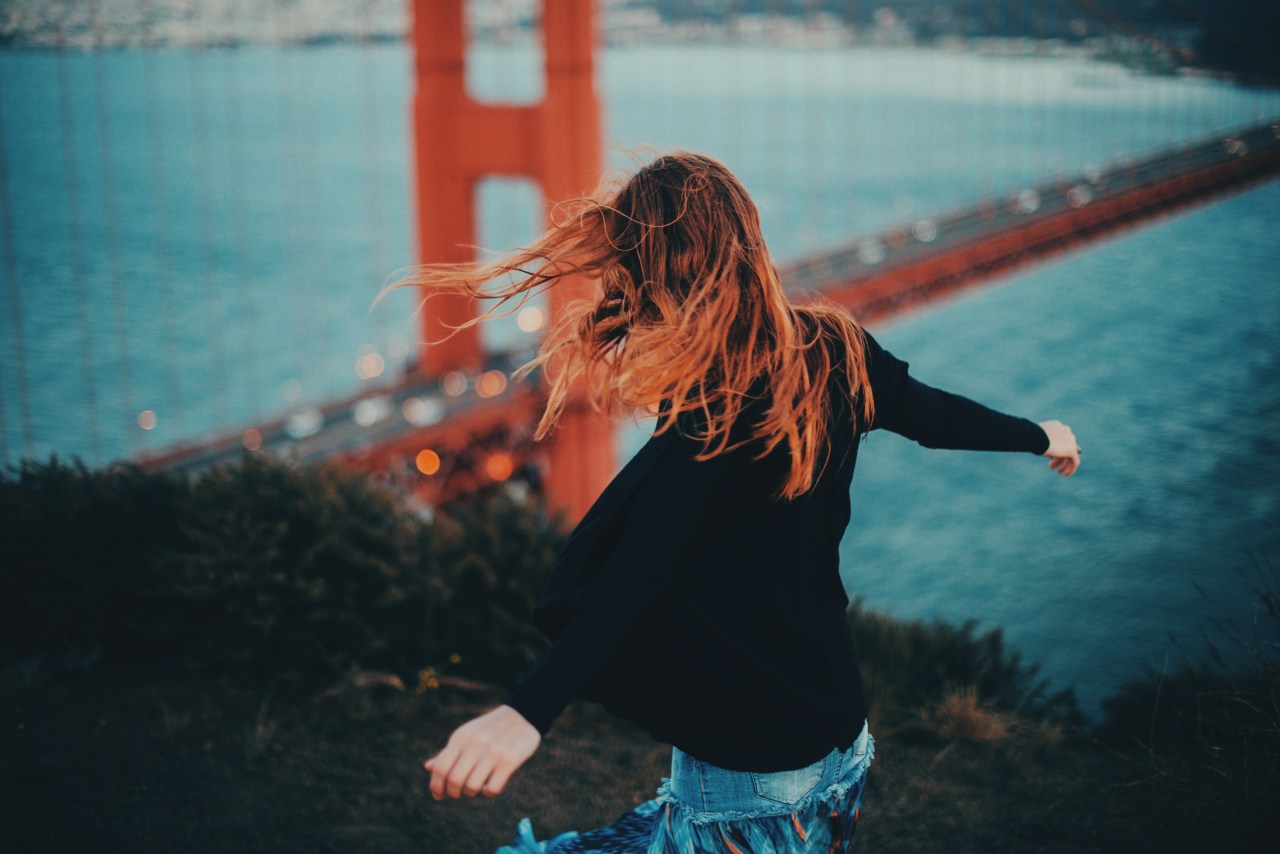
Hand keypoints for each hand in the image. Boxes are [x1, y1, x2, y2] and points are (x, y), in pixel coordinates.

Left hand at [423, 705, 540, 799]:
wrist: (522, 715)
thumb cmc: (489, 730)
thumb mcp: (467, 735)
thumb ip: (449, 752)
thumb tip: (427, 767)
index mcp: (461, 737)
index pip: (441, 767)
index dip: (436, 786)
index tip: (438, 796)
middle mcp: (475, 744)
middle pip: (454, 780)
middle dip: (453, 793)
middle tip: (458, 794)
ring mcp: (493, 752)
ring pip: (472, 787)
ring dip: (471, 794)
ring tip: (476, 788)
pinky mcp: (509, 761)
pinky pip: (492, 789)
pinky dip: (488, 792)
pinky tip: (491, 785)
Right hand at [1038, 420, 1080, 476]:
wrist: (1033, 436)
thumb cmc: (1030, 437)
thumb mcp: (1037, 438)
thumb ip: (1044, 441)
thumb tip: (1047, 451)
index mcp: (1058, 426)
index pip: (1062, 439)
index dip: (1057, 449)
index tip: (1050, 457)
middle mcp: (1066, 431)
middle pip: (1067, 447)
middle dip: (1059, 457)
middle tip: (1051, 466)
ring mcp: (1071, 440)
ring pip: (1071, 455)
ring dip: (1064, 464)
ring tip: (1058, 471)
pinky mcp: (1072, 450)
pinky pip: (1075, 462)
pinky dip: (1071, 469)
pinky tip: (1065, 474)